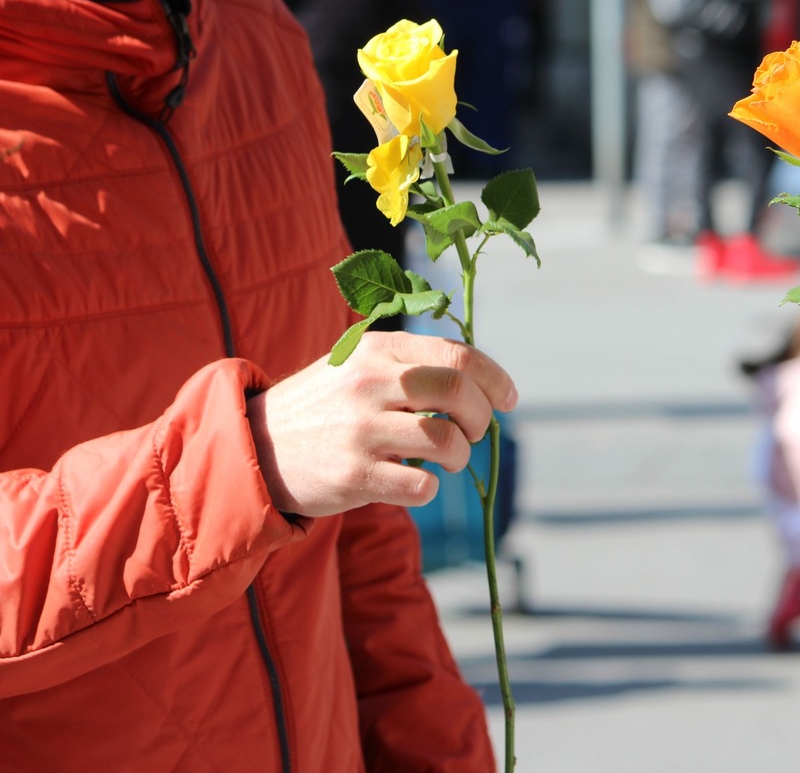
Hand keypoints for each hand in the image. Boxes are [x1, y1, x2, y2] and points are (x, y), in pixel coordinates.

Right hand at [246, 331, 518, 517]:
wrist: (255, 447)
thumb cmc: (324, 406)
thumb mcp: (359, 363)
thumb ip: (411, 362)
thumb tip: (479, 380)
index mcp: (378, 349)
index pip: (458, 356)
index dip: (495, 379)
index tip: (508, 400)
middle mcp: (370, 383)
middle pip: (457, 393)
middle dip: (480, 417)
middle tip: (473, 432)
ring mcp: (361, 430)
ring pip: (446, 441)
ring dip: (460, 456)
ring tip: (447, 461)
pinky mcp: (354, 475)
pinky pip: (422, 485)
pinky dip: (431, 487)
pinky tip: (417, 482)